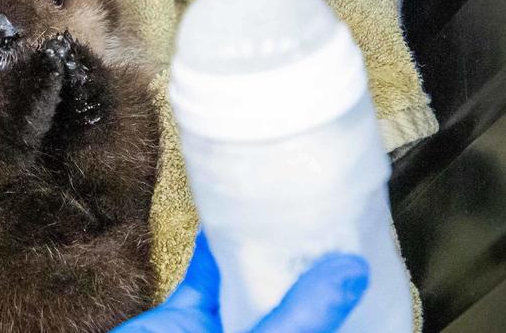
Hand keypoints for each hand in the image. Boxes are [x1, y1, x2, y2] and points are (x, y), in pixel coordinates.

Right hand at [113, 232, 369, 332]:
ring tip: (276, 219)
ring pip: (247, 290)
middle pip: (290, 306)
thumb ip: (302, 319)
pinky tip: (218, 229)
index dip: (344, 298)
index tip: (361, 257)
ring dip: (257, 255)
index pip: (329, 326)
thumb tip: (351, 274)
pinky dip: (211, 255)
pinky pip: (202, 283)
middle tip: (322, 226)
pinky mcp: (182, 321)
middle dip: (304, 269)